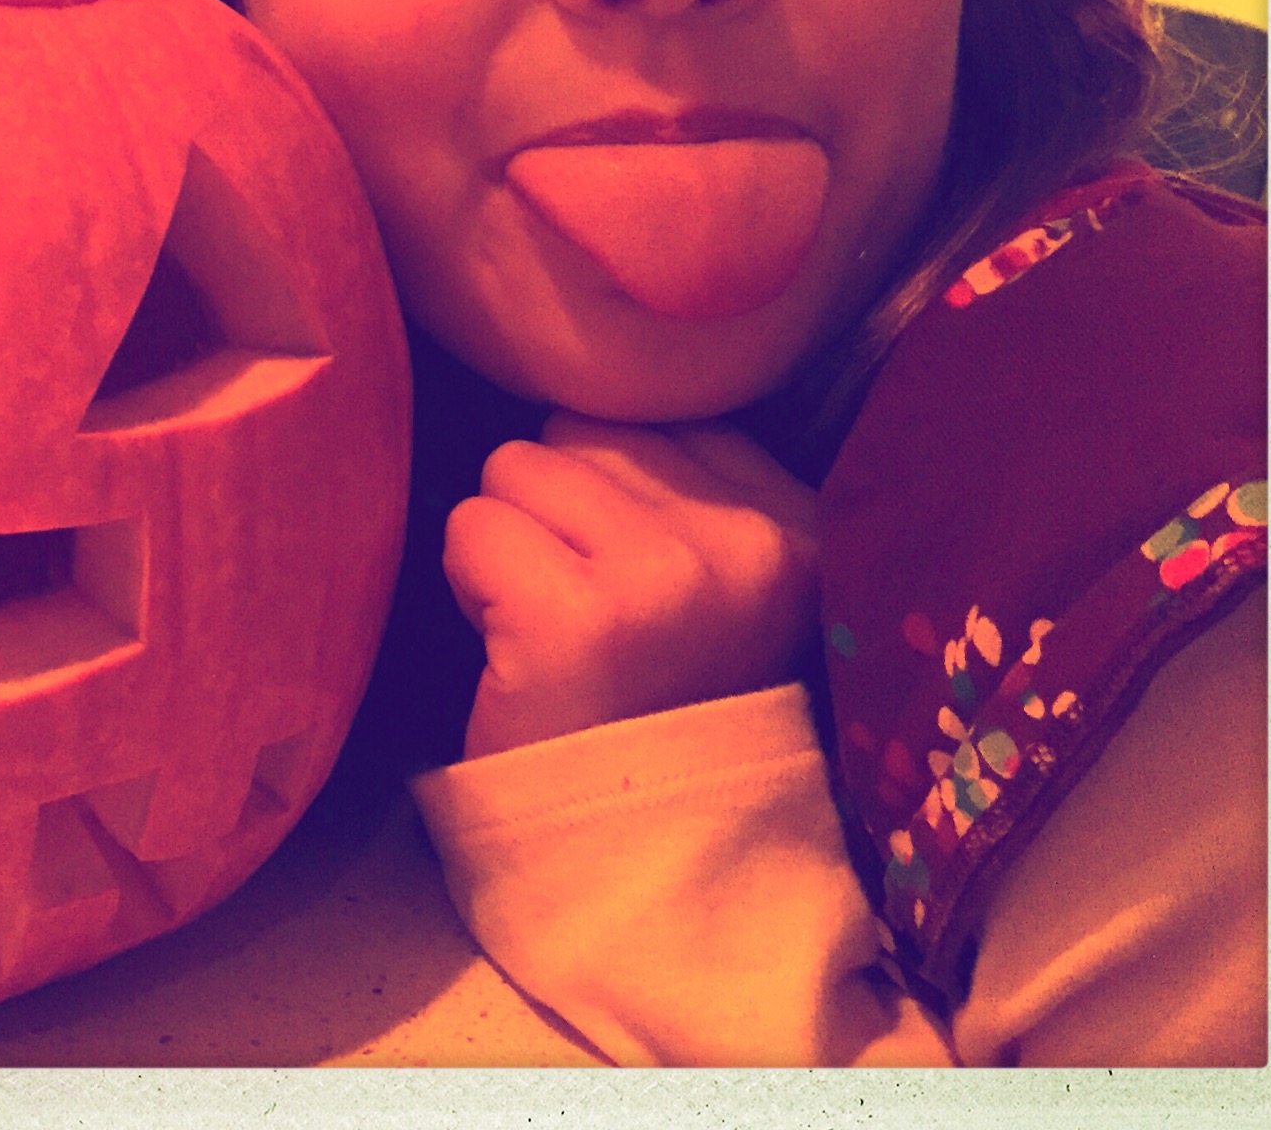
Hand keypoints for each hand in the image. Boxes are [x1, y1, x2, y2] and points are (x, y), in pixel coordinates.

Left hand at [442, 411, 819, 760]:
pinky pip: (474, 525)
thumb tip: (582, 394)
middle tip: (580, 609)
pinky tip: (515, 649)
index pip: (658, 414)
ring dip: (506, 540)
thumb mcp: (728, 591)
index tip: (620, 574)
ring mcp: (666, 575)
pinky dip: (469, 581)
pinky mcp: (578, 617)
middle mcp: (748, 542)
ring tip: (549, 626)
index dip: (609, 486)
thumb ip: (689, 490)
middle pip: (582, 430)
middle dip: (556, 507)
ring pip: (519, 466)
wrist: (649, 876)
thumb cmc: (667, 717)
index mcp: (801, 527)